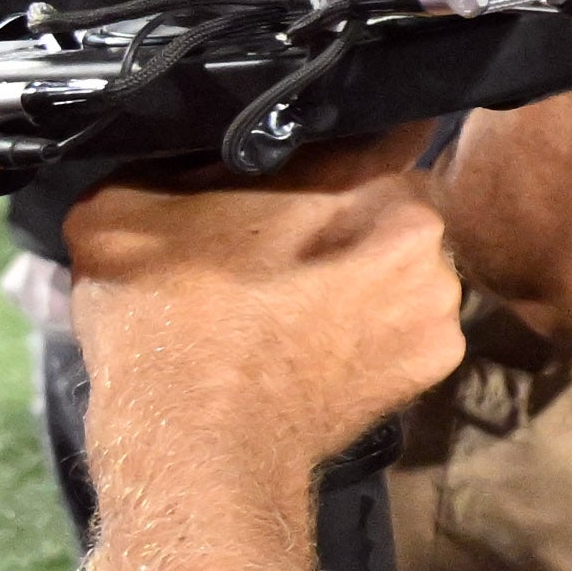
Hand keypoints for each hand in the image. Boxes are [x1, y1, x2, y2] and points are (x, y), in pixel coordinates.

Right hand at [65, 131, 462, 475]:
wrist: (197, 442)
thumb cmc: (167, 316)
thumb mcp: (132, 201)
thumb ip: (181, 160)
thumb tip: (194, 152)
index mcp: (367, 179)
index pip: (380, 128)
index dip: (338, 141)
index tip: (308, 162)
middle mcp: (425, 235)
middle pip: (388, 204)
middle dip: (344, 217)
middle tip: (280, 246)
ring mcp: (439, 304)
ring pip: (402, 267)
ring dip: (362, 276)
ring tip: (294, 301)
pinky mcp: (436, 362)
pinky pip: (407, 325)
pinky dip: (372, 331)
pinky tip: (315, 343)